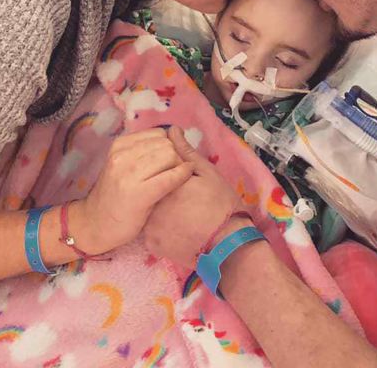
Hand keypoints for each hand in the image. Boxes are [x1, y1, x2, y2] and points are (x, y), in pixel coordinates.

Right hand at [78, 128, 194, 253]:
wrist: (96, 225)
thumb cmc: (115, 196)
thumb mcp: (123, 166)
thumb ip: (144, 151)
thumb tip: (177, 133)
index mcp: (119, 146)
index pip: (158, 134)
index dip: (170, 147)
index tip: (169, 162)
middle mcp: (122, 156)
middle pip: (166, 145)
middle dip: (177, 156)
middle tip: (175, 172)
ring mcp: (129, 174)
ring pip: (170, 157)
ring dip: (179, 166)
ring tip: (176, 179)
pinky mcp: (139, 194)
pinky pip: (170, 177)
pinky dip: (182, 176)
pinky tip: (186, 179)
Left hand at [142, 127, 242, 268]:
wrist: (228, 246)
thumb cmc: (222, 206)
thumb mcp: (207, 174)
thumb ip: (186, 152)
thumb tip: (172, 130)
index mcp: (165, 184)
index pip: (156, 171)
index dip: (168, 174)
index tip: (184, 184)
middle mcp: (152, 204)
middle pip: (151, 191)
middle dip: (161, 191)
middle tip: (184, 202)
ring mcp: (150, 227)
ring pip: (149, 212)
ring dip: (159, 210)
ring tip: (181, 215)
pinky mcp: (153, 245)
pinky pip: (151, 232)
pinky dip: (160, 229)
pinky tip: (177, 229)